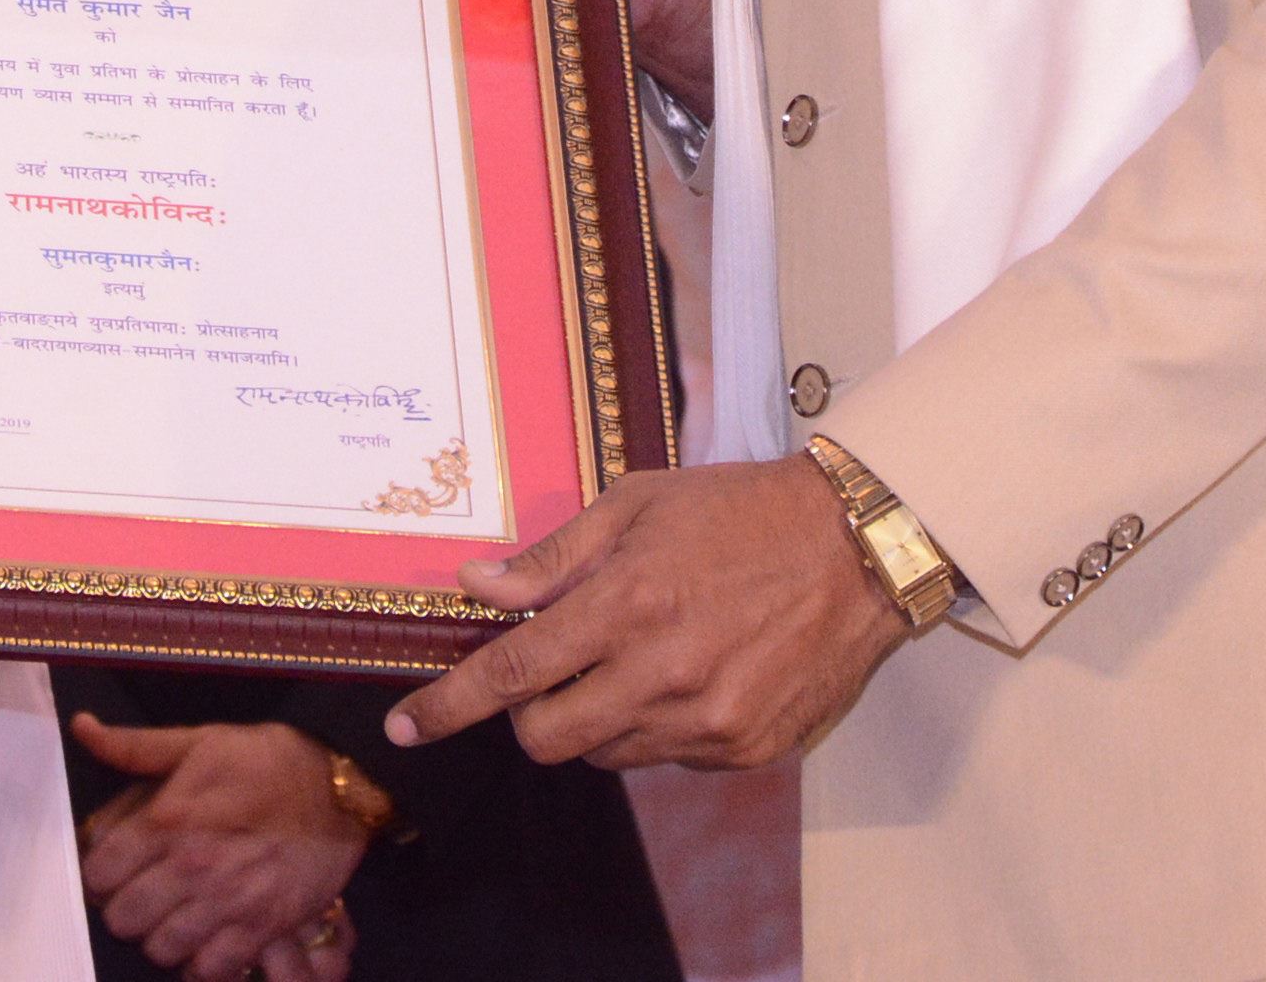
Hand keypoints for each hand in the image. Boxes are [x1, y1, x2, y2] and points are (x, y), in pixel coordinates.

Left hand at [66, 716, 364, 981]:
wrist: (339, 788)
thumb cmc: (266, 761)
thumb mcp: (200, 741)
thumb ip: (135, 746)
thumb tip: (82, 728)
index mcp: (168, 818)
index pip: (98, 872)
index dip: (100, 872)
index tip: (113, 868)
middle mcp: (192, 866)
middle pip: (123, 920)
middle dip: (126, 907)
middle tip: (143, 893)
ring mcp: (227, 903)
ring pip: (160, 949)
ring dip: (161, 936)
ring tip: (173, 916)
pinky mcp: (261, 929)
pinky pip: (209, 970)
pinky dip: (202, 963)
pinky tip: (205, 940)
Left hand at [384, 453, 906, 771]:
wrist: (858, 548)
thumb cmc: (741, 511)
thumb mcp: (639, 505)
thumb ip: (554, 556)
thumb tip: (477, 584)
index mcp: (629, 603)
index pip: (515, 673)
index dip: (451, 705)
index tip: (406, 726)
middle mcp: (664, 673)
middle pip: (548, 740)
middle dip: (530, 715)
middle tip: (554, 672)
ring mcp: (709, 720)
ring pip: (607, 754)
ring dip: (598, 718)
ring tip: (642, 656)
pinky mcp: (746, 749)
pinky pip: (668, 760)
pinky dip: (658, 727)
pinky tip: (693, 674)